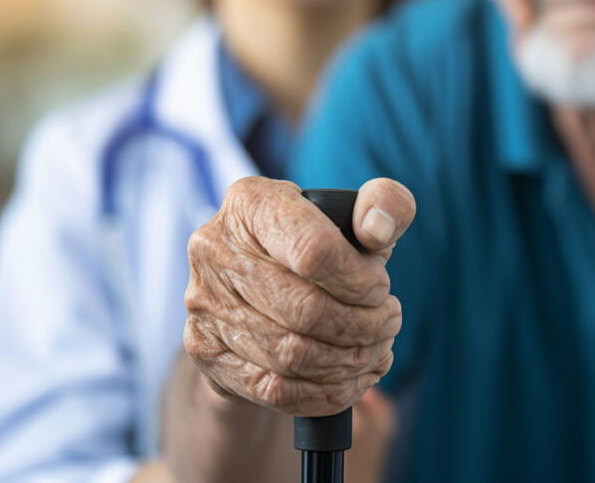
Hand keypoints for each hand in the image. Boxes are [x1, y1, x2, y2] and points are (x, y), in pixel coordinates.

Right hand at [184, 177, 414, 416]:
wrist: (255, 291)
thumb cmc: (313, 247)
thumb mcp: (354, 216)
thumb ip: (384, 205)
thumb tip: (379, 228)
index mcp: (251, 203)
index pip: (313, 250)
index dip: (360, 279)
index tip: (381, 287)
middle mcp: (216, 249)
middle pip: (304, 308)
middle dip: (362, 325)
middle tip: (389, 322)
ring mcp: (204, 303)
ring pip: (292, 354)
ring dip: (350, 360)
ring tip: (378, 349)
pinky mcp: (205, 350)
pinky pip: (275, 389)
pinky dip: (327, 392)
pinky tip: (354, 378)